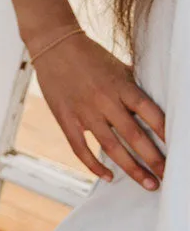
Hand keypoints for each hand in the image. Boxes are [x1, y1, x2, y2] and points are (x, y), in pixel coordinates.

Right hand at [30, 30, 165, 189]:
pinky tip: (108, 176)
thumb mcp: (119, 67)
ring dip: (132, 168)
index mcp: (122, 86)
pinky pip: (81, 148)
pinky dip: (95, 165)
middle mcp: (105, 101)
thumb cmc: (90, 55)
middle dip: (154, 159)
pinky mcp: (66, 119)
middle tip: (168, 177)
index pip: (150, 113)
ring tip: (149, 184)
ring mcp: (84, 112)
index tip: (180, 149)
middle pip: (134, 136)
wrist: (54, 46)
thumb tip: (152, 108)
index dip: (166, 133)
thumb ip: (134, 88)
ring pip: (111, 147)